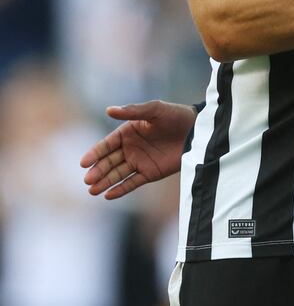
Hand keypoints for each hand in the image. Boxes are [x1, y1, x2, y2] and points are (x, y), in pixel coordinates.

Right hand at [80, 101, 197, 199]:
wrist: (197, 130)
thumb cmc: (175, 116)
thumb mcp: (154, 110)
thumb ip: (132, 111)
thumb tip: (108, 109)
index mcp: (128, 132)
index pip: (106, 145)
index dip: (95, 153)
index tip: (83, 163)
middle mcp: (130, 148)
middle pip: (109, 161)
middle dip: (98, 171)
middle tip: (87, 180)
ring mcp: (139, 161)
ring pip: (118, 174)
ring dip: (105, 182)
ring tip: (92, 190)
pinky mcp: (150, 173)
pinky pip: (132, 182)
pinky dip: (121, 189)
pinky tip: (108, 195)